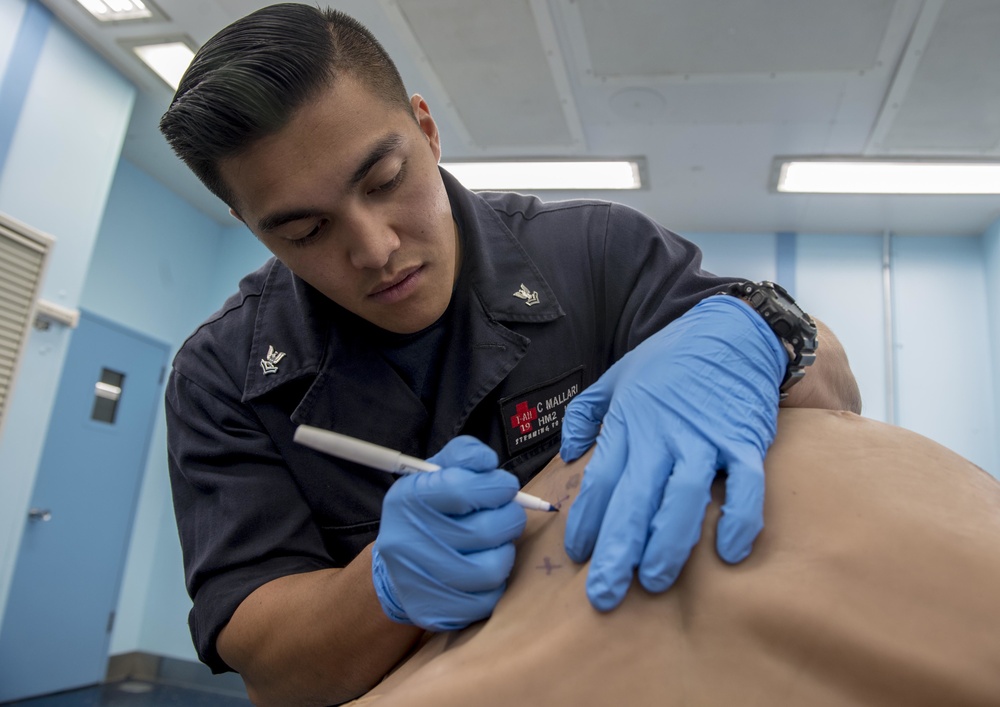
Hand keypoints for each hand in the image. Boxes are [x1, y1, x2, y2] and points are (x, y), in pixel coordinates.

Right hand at [371, 436, 526, 629]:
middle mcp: (407, 542)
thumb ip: (464, 456)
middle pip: (485, 531)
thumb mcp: (436, 474)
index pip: (462, 489)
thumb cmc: (427, 512)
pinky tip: (484, 565)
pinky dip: (496, 582)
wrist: (396, 569)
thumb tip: (488, 462)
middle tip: (508, 513)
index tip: (505, 486)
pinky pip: (488, 598)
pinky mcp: (435, 613)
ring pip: (492, 568)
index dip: (496, 485)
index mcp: (407, 500)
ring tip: (497, 541)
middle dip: (510, 517)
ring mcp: (419, 582)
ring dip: (505, 551)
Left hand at [560, 295, 786, 610]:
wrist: (728, 331)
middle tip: (605, 593)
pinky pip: (745, 485)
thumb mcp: (615, 377)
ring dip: (667, 543)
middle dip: (617, 549)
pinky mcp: (744, 442)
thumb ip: (586, 415)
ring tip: (654, 580)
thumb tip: (568, 454)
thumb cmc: (667, 360)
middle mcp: (663, 436)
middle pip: (635, 499)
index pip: (601, 480)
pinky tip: (729, 552)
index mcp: (629, 424)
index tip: (577, 555)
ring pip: (682, 498)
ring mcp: (705, 440)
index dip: (587, 520)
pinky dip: (740, 518)